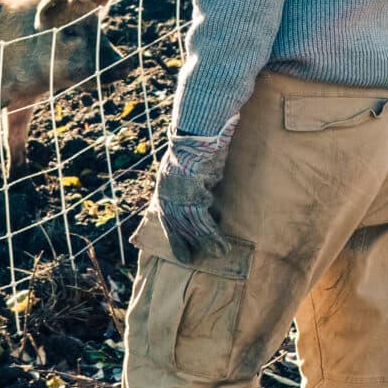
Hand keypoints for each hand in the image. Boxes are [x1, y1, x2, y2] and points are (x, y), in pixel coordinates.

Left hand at [154, 117, 236, 263]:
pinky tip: (221, 245)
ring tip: (217, 254)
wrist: (200, 129)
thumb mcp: (191, 165)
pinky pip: (202, 220)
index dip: (173, 234)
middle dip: (183, 242)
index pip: (167, 215)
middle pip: (177, 224)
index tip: (179, 249)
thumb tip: (204, 196)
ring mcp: (179, 192)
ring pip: (190, 226)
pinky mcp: (192, 193)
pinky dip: (212, 235)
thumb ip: (193, 182)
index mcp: (165, 183)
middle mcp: (168, 190)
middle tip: (189, 259)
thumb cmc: (200, 143)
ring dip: (204, 242)